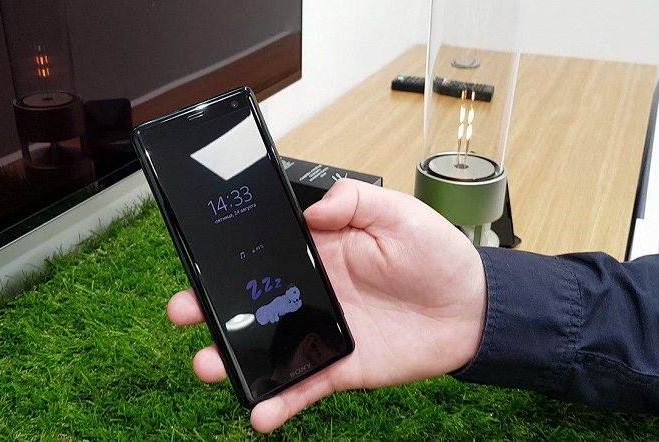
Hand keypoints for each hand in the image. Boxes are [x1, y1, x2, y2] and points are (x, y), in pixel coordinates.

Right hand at [167, 179, 487, 432]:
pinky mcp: (341, 365)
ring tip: (208, 363)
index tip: (200, 261)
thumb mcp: (395, 210)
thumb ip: (351, 200)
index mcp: (319, 252)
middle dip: (213, 308)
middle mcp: (313, 292)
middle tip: (185, 309)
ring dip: (235, 359)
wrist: (473, 306)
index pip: (263, 255)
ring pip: (269, 348)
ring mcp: (324, 331)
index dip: (230, 260)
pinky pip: (304, 385)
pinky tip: (260, 413)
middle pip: (252, 303)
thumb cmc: (437, 254)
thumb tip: (309, 210)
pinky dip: (281, 402)